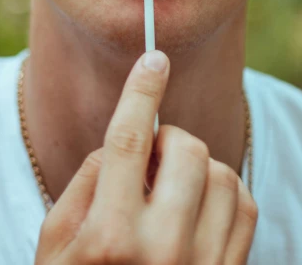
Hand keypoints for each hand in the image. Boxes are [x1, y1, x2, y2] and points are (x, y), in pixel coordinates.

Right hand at [34, 50, 257, 263]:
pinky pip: (246, 204)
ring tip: (169, 192)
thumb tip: (126, 142)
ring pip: (223, 172)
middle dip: (167, 141)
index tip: (153, 56)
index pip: (130, 139)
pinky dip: (225, 189)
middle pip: (186, 149)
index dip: (142, 89)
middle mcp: (163, 252)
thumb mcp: (54, 244)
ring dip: (196, 167)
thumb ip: (88, 183)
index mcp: (109, 239)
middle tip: (149, 163)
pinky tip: (198, 206)